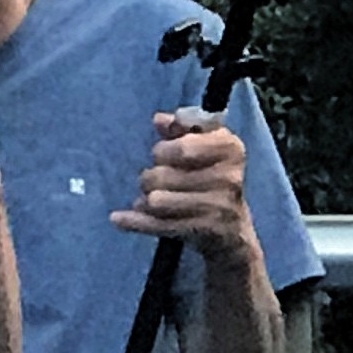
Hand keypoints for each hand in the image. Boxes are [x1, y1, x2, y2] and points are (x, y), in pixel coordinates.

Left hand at [114, 109, 258, 260]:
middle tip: (155, 180)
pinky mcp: (207, 232)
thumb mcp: (202, 145)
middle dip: (149, 177)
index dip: (163, 151)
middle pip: (162, 175)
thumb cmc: (211, 177)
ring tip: (151, 199)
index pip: (181, 147)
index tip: (161, 154)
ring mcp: (220, 207)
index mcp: (230, 148)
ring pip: (156, 201)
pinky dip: (134, 221)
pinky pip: (157, 225)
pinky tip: (120, 219)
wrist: (231, 230)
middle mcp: (230, 177)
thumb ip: (179, 128)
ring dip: (145, 199)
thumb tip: (159, 120)